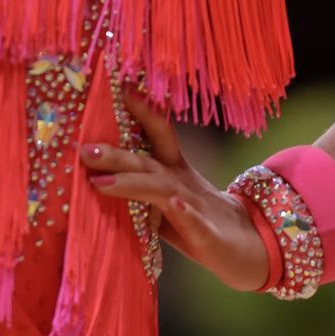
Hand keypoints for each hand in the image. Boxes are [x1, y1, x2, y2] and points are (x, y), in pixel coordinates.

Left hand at [81, 87, 270, 291]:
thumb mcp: (164, 202)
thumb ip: (137, 190)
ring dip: (133, 182)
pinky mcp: (207, 236)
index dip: (142, 110)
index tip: (120, 87)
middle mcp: (182, 183)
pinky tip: (174, 205)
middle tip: (85, 149)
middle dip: (117, 154)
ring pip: (162, 189)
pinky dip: (184, 212)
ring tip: (102, 181)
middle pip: (148, 162)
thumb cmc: (197, 223)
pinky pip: (195, 221)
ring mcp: (195, 207)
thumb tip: (95, 177)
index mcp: (174, 171)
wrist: (248, 248)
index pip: (157, 133)